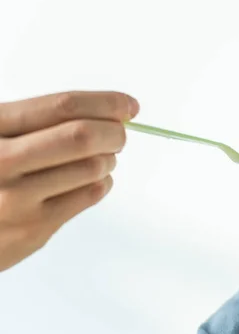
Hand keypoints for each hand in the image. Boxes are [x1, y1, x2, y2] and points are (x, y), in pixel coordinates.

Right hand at [0, 91, 138, 271]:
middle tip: (119, 134)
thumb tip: (111, 111)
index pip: (61, 106)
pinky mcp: (32, 229)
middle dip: (114, 132)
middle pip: (82, 136)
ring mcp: (16, 199)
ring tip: (100, 159)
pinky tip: (93, 179)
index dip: (105, 103)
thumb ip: (39, 120)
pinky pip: (90, 195)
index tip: (128, 105)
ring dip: (108, 159)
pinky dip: (102, 182)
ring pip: (93, 168)